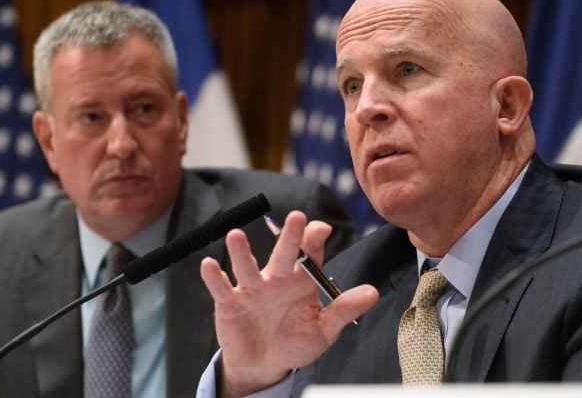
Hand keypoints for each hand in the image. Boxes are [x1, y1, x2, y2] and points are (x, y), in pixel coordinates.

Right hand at [200, 211, 378, 397]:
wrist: (265, 364)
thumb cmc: (295, 343)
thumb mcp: (324, 329)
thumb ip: (344, 310)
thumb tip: (372, 293)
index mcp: (301, 280)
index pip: (309, 253)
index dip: (314, 239)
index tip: (321, 229)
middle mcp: (276, 278)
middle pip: (283, 254)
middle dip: (289, 236)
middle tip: (296, 217)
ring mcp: (252, 289)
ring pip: (247, 266)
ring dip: (241, 252)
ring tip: (235, 235)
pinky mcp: (231, 303)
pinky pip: (222, 288)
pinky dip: (214, 277)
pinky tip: (209, 265)